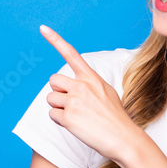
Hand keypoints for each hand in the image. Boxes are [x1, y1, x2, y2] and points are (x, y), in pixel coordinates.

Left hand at [39, 24, 139, 164]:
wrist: (123, 139)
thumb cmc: (116, 118)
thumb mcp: (106, 92)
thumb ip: (88, 85)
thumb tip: (71, 86)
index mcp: (91, 78)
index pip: (71, 54)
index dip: (55, 40)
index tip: (43, 28)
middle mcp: (82, 86)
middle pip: (53, 81)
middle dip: (58, 92)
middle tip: (73, 104)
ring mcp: (74, 101)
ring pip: (51, 99)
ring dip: (59, 108)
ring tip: (78, 116)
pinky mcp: (68, 117)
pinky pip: (52, 115)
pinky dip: (60, 121)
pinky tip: (76, 125)